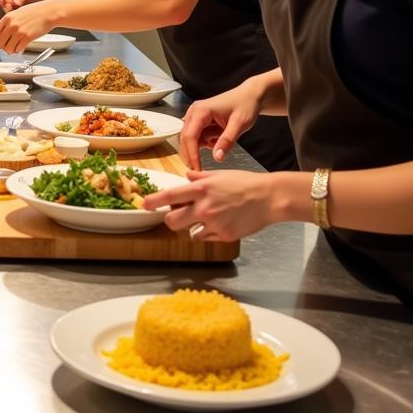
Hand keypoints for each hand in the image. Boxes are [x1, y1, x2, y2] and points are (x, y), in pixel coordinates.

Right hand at [0, 0, 50, 12]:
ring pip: (1, 1)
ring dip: (6, 7)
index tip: (13, 9)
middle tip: (13, 12)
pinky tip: (16, 10)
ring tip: (16, 11)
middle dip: (6, 5)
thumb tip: (14, 3)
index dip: (9, 3)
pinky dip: (9, 8)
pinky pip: (5, 4)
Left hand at [0, 1, 56, 53]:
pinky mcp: (27, 37)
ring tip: (14, 46)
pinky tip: (21, 46)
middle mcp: (12, 25)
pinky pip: (18, 49)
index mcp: (7, 18)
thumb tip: (0, 34)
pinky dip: (18, 50)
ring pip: (7, 49)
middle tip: (6, 45)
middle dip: (2, 46)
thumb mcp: (17, 13)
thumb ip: (8, 22)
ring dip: (10, 50)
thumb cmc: (35, 12)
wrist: (48, 12)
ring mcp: (19, 32)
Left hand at [143, 169, 278, 241]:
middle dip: (171, 219)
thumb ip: (199, 177)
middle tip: (177, 215)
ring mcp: (213, 224)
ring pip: (189, 232)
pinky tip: (219, 223)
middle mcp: (203, 207)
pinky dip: (208, 232)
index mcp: (200, 189)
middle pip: (172, 221)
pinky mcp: (224, 236)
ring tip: (206, 217)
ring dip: (191, 226)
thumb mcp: (219, 175)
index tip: (144, 205)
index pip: (169, 196)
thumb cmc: (244, 183)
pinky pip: (206, 237)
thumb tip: (187, 177)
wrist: (268, 198)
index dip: (153, 202)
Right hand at [178, 78, 265, 170]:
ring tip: (218, 142)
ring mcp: (196, 116)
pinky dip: (206, 142)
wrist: (250, 96)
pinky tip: (218, 138)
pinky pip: (198, 136)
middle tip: (199, 169)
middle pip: (185, 138)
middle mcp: (195, 112)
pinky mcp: (200, 120)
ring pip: (190, 138)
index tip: (196, 169)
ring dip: (200, 147)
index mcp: (201, 110)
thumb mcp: (239, 124)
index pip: (190, 136)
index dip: (192, 154)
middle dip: (191, 154)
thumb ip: (227, 141)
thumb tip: (217, 157)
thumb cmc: (245, 105)